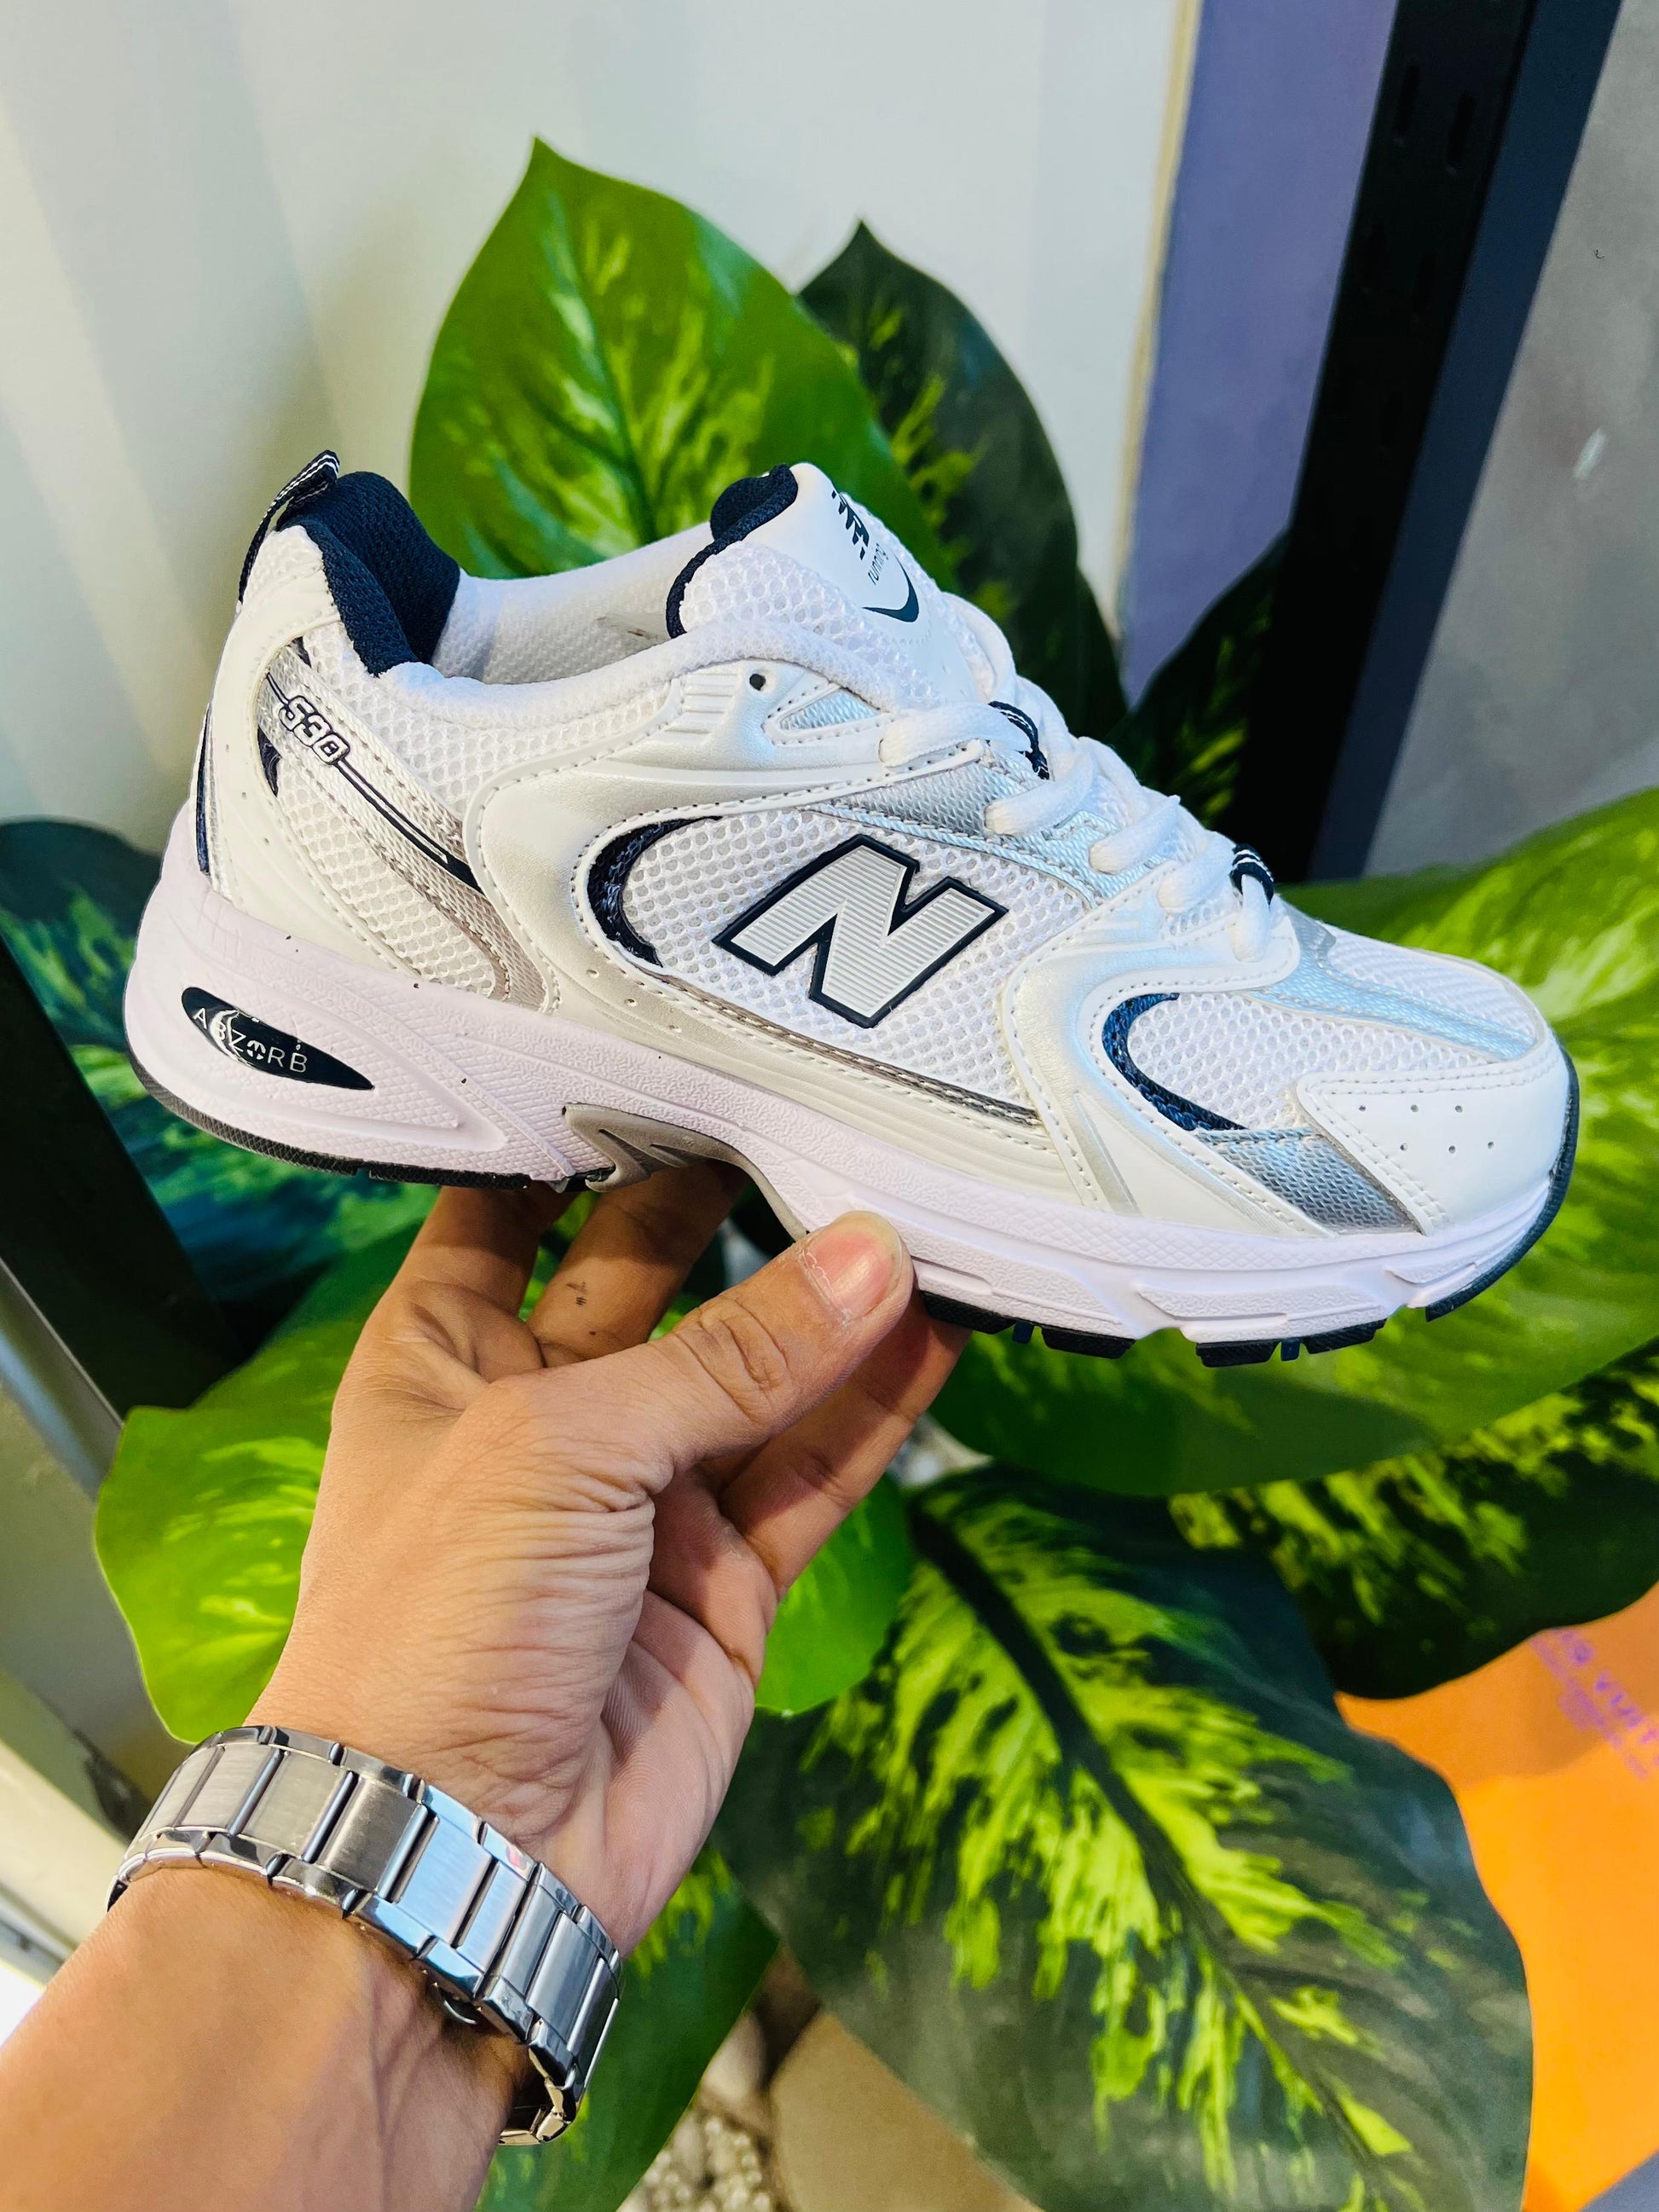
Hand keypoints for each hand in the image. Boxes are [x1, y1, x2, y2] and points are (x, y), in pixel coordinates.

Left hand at [251, 1168, 960, 1951]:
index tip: (677, 1040)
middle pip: (654, 1273)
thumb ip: (727, 1357)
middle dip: (737, 1202)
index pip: (514, 1204)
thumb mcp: (564, 1447)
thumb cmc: (441, 1618)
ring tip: (924, 1205)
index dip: (585, 1131)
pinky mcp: (726, 1578)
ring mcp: (644, 1496)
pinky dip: (875, 1408)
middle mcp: (546, 1409)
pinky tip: (939, 1330)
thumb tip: (874, 1255)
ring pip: (757, 1374)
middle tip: (833, 1105)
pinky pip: (812, 1471)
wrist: (454, 1856)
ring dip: (833, 1303)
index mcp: (447, 1353)